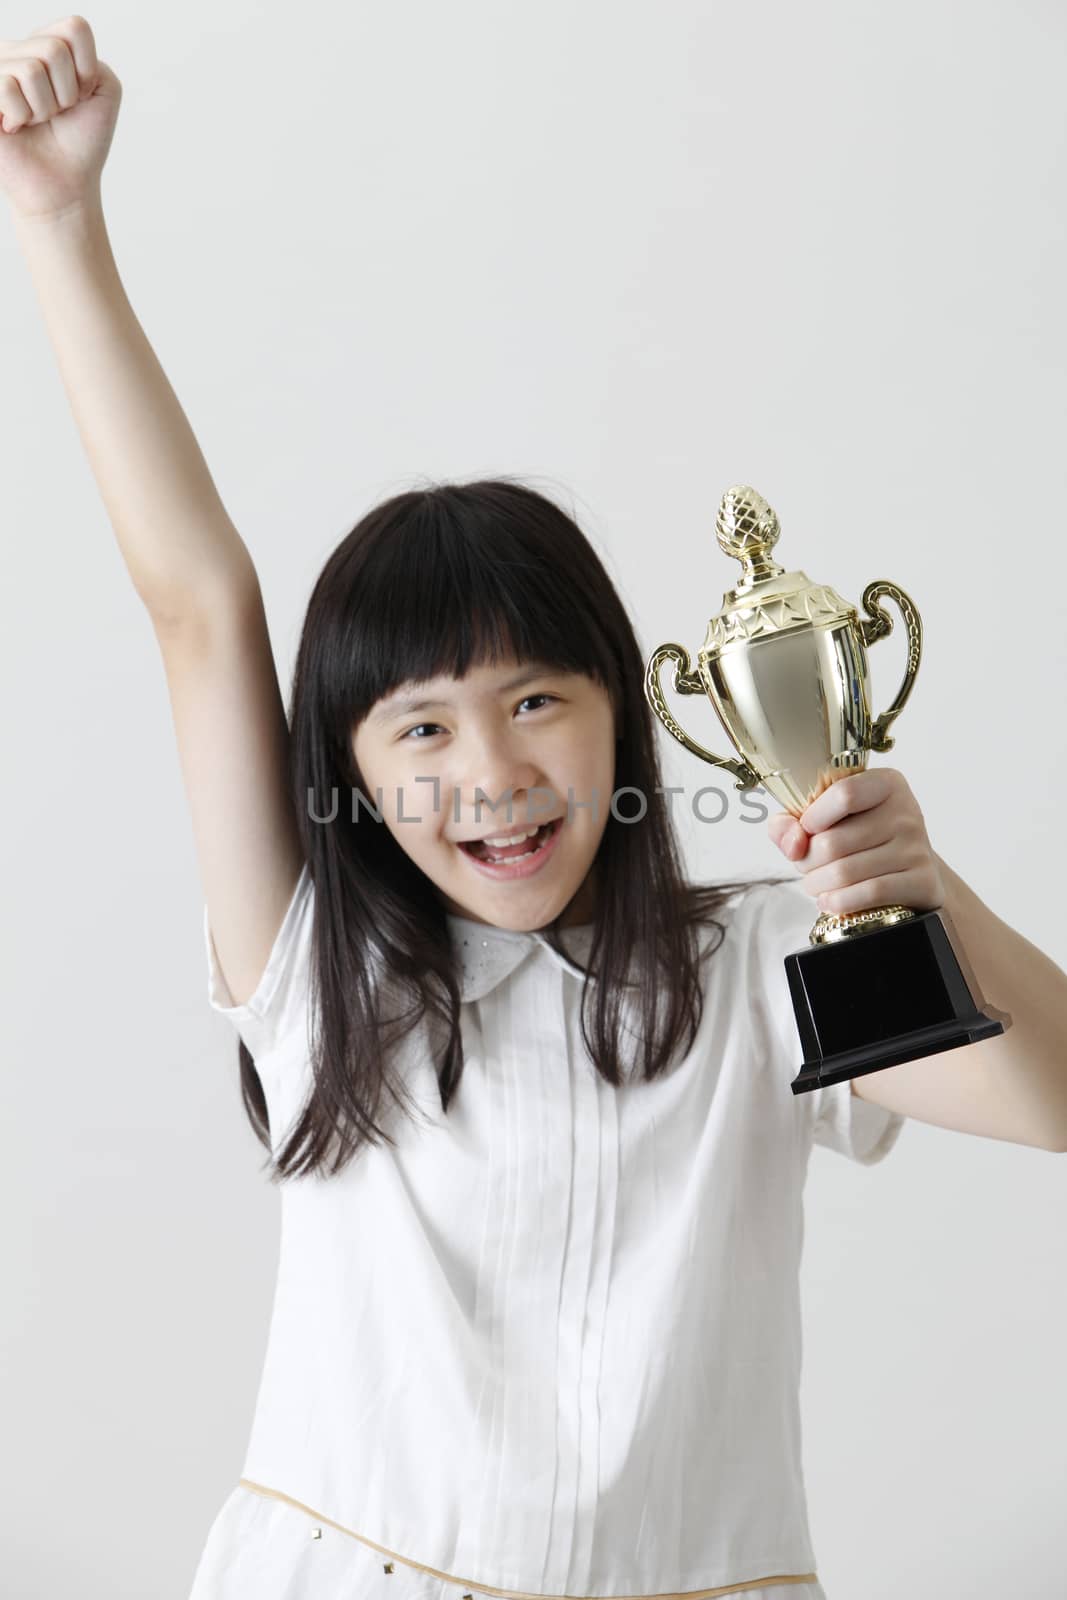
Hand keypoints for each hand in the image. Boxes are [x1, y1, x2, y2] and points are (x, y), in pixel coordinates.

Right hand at [0, 17, 120, 219]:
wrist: (64, 183)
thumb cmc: (81, 139)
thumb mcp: (103, 90)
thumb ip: (91, 56)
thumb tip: (44, 53)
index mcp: (46, 45)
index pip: (74, 28)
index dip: (87, 71)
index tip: (81, 97)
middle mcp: (18, 50)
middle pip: (54, 49)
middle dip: (67, 93)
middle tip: (56, 114)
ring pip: (32, 69)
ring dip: (44, 107)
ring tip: (36, 120)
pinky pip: (7, 85)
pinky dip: (21, 114)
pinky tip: (15, 125)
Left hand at [766, 767, 945, 916]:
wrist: (912, 874)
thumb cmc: (860, 841)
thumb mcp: (825, 819)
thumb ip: (790, 822)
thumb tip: (792, 843)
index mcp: (886, 784)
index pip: (844, 793)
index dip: (812, 818)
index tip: (806, 831)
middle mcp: (906, 812)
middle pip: (834, 842)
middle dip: (806, 862)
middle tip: (806, 867)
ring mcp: (916, 848)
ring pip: (845, 871)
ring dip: (817, 884)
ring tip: (815, 885)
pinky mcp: (922, 881)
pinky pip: (869, 893)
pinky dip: (839, 901)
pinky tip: (829, 901)